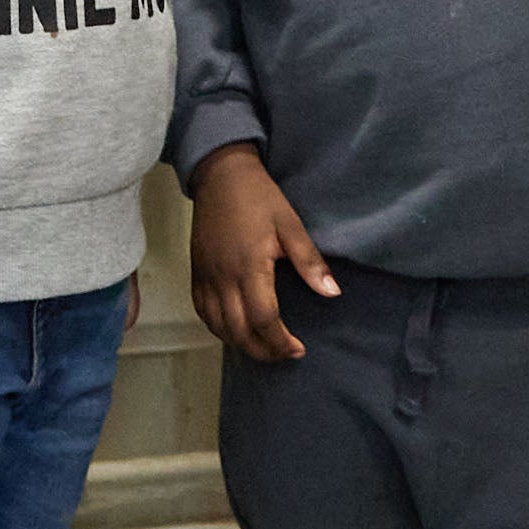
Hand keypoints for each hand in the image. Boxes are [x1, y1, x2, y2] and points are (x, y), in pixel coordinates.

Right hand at [185, 144, 335, 362]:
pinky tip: (233, 330)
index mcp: (249, 267)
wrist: (220, 174)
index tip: (298, 349)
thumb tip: (332, 293)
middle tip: (284, 354)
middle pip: (238, 330)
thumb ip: (309, 261)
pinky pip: (201, 310)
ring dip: (240, 344)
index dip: (280, 342)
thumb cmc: (260, 198)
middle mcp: (223, 277)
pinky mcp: (196, 271)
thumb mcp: (290, 224)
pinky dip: (217, 328)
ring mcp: (206, 275)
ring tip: (263, 347)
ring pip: (217, 325)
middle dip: (263, 351)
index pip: (263, 319)